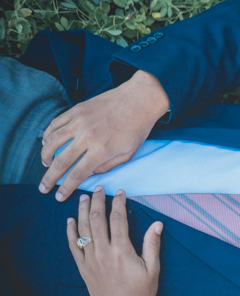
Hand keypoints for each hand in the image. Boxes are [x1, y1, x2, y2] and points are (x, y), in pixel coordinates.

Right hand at [40, 70, 168, 200]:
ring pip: (52, 142)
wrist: (140, 99)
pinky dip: (48, 135)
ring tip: (45, 165)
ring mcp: (79, 121)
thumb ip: (106, 167)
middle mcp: (87, 136)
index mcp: (101, 149)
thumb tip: (88, 174)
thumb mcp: (128, 153)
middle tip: (43, 188)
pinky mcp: (77, 110)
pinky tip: (47, 143)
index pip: (77, 174)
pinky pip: (55, 124)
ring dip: (45, 156)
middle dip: (49, 178)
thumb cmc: (137, 128)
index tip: (58, 196)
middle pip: (60, 162)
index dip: (65, 187)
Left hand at [67, 187, 162, 295]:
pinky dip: (71, 233)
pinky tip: (70, 222)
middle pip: (97, 220)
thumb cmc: (142, 293)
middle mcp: (103, 253)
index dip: (118, 203)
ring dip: (82, 212)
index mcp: (122, 251)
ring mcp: (90, 261)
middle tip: (98, 189)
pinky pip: (74, 247)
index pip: (118, 219)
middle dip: (97, 202)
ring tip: (82, 198)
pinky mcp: (83, 269)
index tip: (119, 192)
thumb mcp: (153, 268)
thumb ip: (152, 244)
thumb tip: (157, 224)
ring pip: (83, 230)